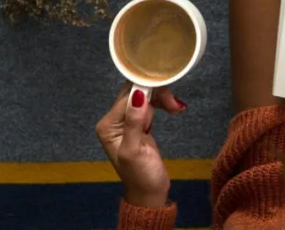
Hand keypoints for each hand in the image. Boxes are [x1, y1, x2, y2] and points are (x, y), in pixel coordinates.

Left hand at [95, 83, 186, 207]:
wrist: (150, 192)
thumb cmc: (141, 176)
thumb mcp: (135, 151)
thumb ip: (134, 123)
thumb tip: (138, 95)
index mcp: (107, 125)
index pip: (127, 97)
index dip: (148, 91)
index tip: (168, 97)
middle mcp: (113, 120)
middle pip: (135, 93)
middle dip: (157, 94)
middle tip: (175, 105)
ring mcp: (126, 121)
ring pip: (145, 97)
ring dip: (163, 99)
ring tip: (176, 109)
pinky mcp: (139, 123)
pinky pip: (150, 105)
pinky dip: (163, 104)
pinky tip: (174, 109)